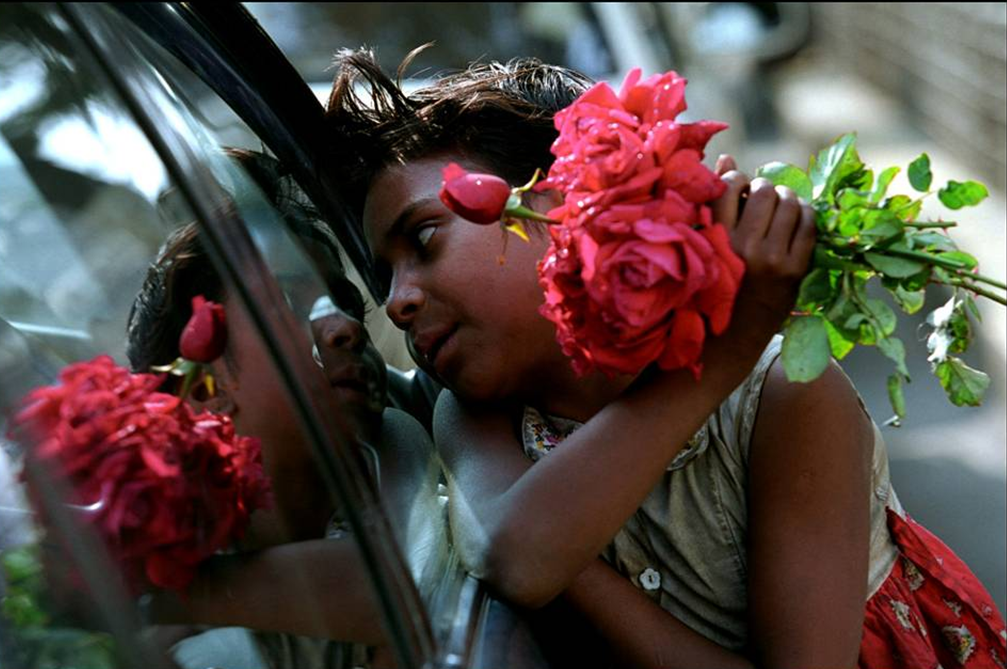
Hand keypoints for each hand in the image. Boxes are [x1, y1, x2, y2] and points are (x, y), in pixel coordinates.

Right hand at [712, 154, 816, 347]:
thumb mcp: (703, 246)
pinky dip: (804, 215)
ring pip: (789, 203)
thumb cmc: (708, 288)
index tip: (737, 187)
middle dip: (765, 188)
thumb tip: (726, 157)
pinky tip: (795, 221)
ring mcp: (771, 260)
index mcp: (712, 239)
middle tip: (763, 198)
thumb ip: (713, 203)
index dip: (735, 177)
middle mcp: (742, 246)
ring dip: (787, 198)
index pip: (728, 185)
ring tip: (780, 207)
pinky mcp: (794, 272)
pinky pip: (808, 225)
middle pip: (764, 191)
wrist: (727, 341)